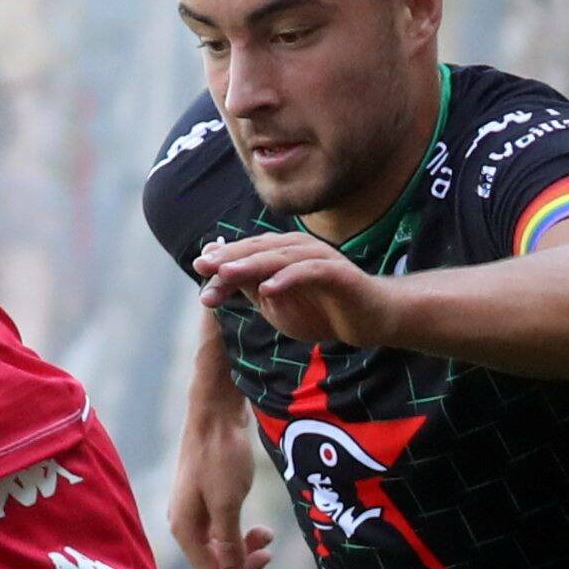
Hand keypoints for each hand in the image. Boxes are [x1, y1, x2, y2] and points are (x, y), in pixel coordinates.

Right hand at [166, 409, 272, 568]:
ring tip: (266, 532)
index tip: (266, 555)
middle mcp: (184, 524)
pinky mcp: (203, 497)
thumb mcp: (227, 504)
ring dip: (244, 545)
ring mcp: (193, 510)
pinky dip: (239, 529)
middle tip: (269, 542)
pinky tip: (255, 521)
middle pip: (214, 561)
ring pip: (219, 545)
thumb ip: (229, 544)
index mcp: (185, 530)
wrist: (215, 413)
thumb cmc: (220, 456)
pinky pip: (221, 527)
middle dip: (243, 558)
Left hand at [194, 231, 394, 348]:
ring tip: (226, 274)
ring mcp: (318, 258)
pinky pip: (308, 272)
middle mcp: (299, 249)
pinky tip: (267, 289)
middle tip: (203, 268)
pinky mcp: (337, 273)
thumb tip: (218, 278)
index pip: (246, 254)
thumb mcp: (278, 306)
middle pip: (258, 250)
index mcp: (283, 253)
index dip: (222, 262)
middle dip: (229, 259)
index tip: (198, 271)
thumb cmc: (323, 311)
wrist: (370, 319)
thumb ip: (251, 290)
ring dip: (250, 265)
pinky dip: (287, 279)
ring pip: (279, 257)